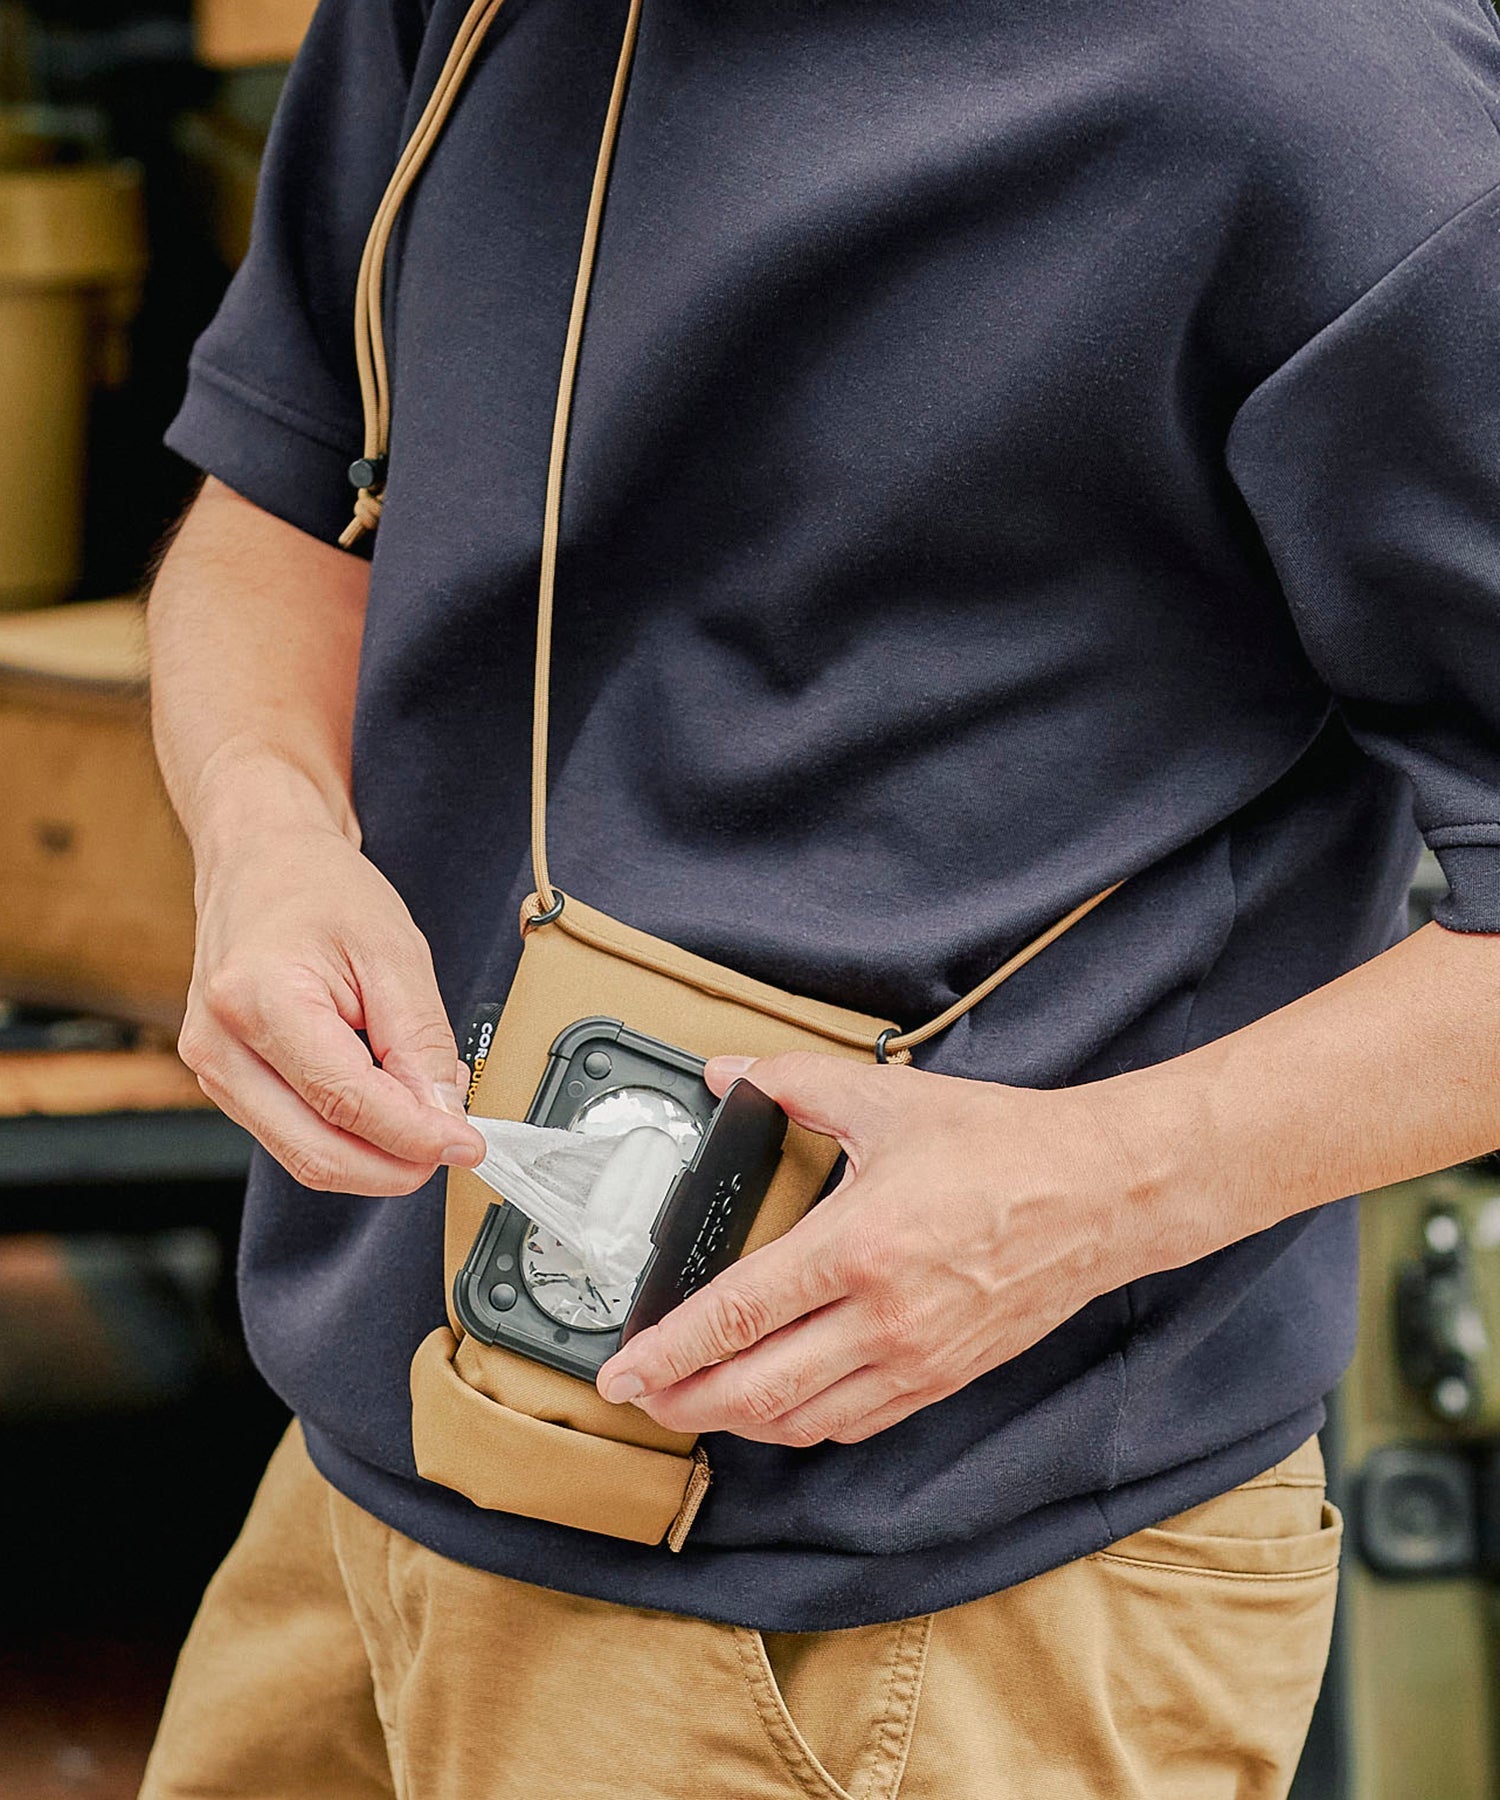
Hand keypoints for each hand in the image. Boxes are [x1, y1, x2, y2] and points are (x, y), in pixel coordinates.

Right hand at [179, 824, 484, 1195]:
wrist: (261, 860)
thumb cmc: (317, 889)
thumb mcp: (394, 951)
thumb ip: (421, 1041)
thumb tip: (442, 1116)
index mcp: (257, 999)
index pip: (346, 1103)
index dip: (415, 1136)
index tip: (467, 1145)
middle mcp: (219, 1043)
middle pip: (317, 1152)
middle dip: (396, 1165)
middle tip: (453, 1147)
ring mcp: (212, 1068)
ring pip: (303, 1156)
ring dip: (374, 1155)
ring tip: (422, 1114)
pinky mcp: (224, 1079)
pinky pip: (292, 1135)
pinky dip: (347, 1136)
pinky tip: (384, 1105)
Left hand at [597, 1051, 1197, 1446]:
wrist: (1102, 1193)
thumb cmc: (1003, 1146)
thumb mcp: (888, 1099)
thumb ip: (795, 1083)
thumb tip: (726, 1073)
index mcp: (859, 1247)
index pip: (737, 1315)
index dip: (668, 1349)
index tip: (620, 1370)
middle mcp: (883, 1318)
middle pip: (755, 1390)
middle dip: (682, 1402)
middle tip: (640, 1396)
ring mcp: (915, 1359)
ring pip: (800, 1421)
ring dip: (735, 1422)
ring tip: (694, 1402)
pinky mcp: (943, 1379)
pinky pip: (853, 1424)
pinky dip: (800, 1424)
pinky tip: (778, 1405)